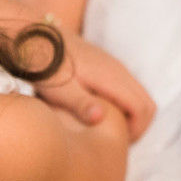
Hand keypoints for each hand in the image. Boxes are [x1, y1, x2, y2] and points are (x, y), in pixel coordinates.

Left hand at [36, 27, 155, 141]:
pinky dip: (125, 107)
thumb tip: (100, 117)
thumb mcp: (57, 89)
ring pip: (139, 96)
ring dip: (132, 118)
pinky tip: (100, 115)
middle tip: (116, 144)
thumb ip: (79, 103)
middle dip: (139, 128)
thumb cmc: (43, 65)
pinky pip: (128, 89)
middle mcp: (118, 70)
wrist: (32, 35)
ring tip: (109, 133)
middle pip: (148, 104)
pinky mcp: (105, 65)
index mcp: (111, 77)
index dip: (136, 132)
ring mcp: (113, 65)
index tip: (117, 146)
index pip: (143, 109)